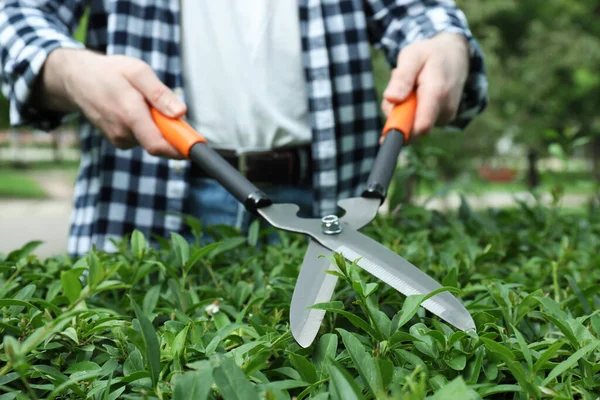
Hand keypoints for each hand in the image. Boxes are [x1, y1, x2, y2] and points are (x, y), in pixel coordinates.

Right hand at [40, 49, 186, 158]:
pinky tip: (134, 110)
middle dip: (171, 130)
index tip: (196, 148)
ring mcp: (119, 139)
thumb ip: (160, 94)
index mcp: (130, 115)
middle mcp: (123, 133)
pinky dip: (146, 126)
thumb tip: (181, 113)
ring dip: (156, 125)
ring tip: (142, 102)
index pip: (159, 145)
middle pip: (160, 143)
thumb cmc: (110, 72)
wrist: (77, 80)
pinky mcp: (118, 141)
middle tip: (168, 109)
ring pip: (151, 139)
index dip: (181, 149)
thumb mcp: (138, 72)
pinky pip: (142, 138)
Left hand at [381, 32, 469, 138]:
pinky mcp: (444, 119)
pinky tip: (417, 93)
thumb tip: (391, 99)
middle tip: (397, 89)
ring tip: (411, 86)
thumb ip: (402, 78)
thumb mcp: (412, 56)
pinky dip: (412, 110)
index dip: (400, 133)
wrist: (455, 54)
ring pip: (414, 124)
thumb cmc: (429, 54)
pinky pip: (420, 121)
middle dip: (397, 114)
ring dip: (404, 110)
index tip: (383, 138)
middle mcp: (445, 109)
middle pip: (411, 127)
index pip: (420, 127)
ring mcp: (446, 116)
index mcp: (437, 93)